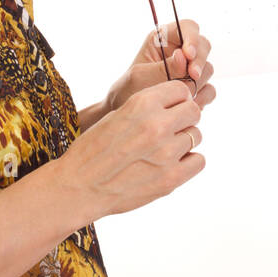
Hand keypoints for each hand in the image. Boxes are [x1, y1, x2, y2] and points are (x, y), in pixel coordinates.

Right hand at [53, 80, 204, 226]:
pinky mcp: (171, 178)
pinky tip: (171, 164)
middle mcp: (157, 125)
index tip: (170, 109)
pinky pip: (199, 161)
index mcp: (142, 104)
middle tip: (169, 130)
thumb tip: (181, 103)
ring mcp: (166, 153)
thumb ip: (149, 107)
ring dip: (183, 141)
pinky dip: (189, 162)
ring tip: (162, 150)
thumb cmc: (94, 149)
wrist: (79, 186)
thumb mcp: (118, 114)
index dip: (177, 99)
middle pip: (194, 111)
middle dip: (184, 118)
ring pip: (196, 136)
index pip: (181, 90)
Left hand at [88, 20, 215, 129]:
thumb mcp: (141, 76)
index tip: (188, 55)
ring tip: (182, 94)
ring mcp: (190, 69)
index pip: (187, 27)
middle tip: (192, 76)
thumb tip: (183, 57)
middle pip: (203, 46)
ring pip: (208, 68)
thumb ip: (164, 67)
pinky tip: (188, 103)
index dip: (192, 38)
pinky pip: (209, 89)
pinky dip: (202, 97)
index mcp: (164, 39)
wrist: (128, 112)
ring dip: (198, 81)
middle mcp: (180, 51)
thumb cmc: (129, 89)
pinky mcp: (196, 87)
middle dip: (199, 62)